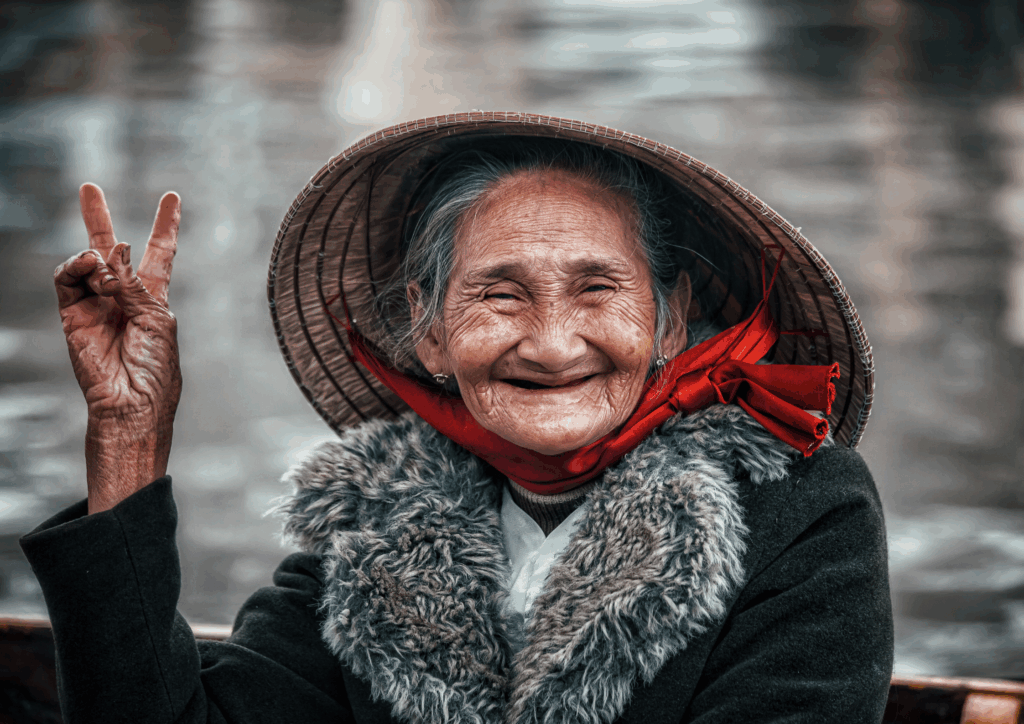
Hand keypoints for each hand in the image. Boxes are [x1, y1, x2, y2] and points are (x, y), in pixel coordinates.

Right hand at [54, 184, 181, 512]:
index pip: (160, 255)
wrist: (132, 405)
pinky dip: (76, 266)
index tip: (171, 198)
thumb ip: (135, 285)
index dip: (165, 227)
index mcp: (154, 300)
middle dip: (100, 219)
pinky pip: (67, 280)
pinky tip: (88, 264)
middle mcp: (123, 298)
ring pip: (85, 263)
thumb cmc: (156, 369)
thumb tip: (111, 255)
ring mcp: (96, 306)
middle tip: (89, 187)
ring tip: (101, 259)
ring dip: (94, 253)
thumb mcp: (158, 320)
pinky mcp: (72, 316)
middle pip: (111, 250)